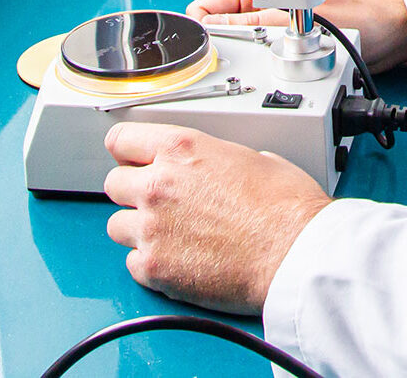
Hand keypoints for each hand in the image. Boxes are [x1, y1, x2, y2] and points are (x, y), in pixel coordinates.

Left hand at [104, 123, 328, 313]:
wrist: (293, 252)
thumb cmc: (285, 206)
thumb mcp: (256, 157)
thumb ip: (219, 158)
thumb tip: (220, 168)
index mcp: (182, 148)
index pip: (122, 139)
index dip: (126, 149)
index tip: (129, 156)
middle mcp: (159, 185)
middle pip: (113, 183)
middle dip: (132, 189)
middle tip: (156, 198)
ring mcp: (151, 228)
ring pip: (116, 226)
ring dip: (137, 228)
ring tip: (169, 232)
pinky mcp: (154, 267)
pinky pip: (132, 263)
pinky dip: (150, 261)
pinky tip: (177, 257)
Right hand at [187, 0, 406, 73]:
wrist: (391, 36)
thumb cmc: (360, 17)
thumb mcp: (295, 21)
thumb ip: (250, 23)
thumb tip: (208, 29)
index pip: (207, 6)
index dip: (198, 28)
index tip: (201, 51)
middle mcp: (263, 4)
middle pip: (218, 30)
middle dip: (219, 47)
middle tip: (232, 64)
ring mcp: (273, 26)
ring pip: (236, 46)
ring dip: (240, 60)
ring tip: (256, 67)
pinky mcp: (285, 45)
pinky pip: (257, 58)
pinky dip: (257, 68)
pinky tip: (269, 74)